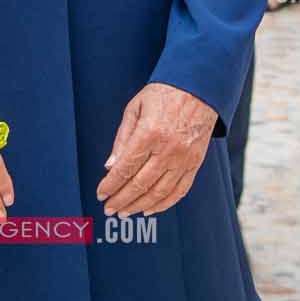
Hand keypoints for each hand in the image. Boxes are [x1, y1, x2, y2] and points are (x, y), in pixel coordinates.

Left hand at [96, 82, 216, 215]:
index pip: (125, 168)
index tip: (101, 194)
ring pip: (159, 192)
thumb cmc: (164, 94)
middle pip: (140, 184)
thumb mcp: (135, 108)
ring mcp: (184, 159)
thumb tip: (110, 167)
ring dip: (140, 206)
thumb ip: (122, 139)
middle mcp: (168, 149)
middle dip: (121, 200)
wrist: (198, 89)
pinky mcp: (195, 163)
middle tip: (109, 208)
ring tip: (126, 212)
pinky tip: (150, 209)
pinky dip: (164, 204)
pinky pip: (179, 191)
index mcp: (149, 133)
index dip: (110, 185)